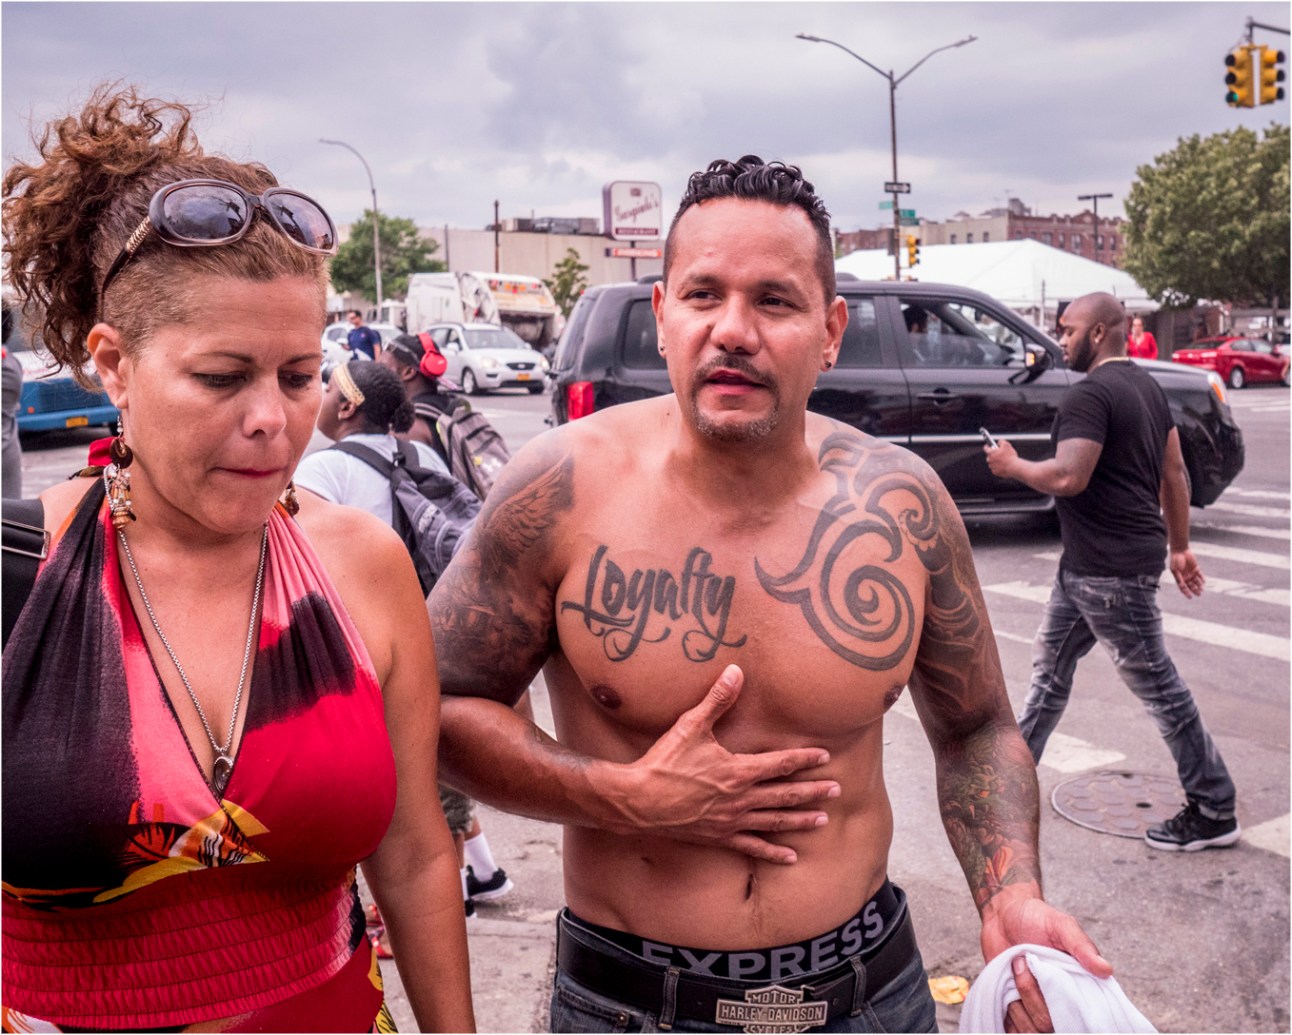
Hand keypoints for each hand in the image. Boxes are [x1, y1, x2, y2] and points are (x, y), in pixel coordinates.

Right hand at [616, 665, 839, 863]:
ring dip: (801, 820)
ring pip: (775, 821)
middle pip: (786, 794)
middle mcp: (741, 798)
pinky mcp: (719, 837)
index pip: (781, 763)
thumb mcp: (691, 725)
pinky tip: (790, 857)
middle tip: (837, 791)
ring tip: (823, 820)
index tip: (825, 756)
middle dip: (813, 791)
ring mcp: (732, 820)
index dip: (804, 758)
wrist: (639, 801)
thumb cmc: (664, 762)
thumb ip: (717, 699)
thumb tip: (736, 670)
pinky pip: (752, 847)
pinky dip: (772, 852)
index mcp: (739, 770)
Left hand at [980, 886, 1112, 1032]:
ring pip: (1029, 1027)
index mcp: (1077, 986)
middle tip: (1023, 961)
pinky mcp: (1014, 1008)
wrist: (1003, 914)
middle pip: (1048, 1023)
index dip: (1066, 1007)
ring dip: (1016, 997)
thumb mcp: (1061, 925)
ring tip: (1014, 967)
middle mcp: (1058, 1001)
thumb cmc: (1036, 918)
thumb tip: (1106, 970)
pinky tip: (1005, 986)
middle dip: (1031, 991)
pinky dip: (1006, 1012)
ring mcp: (1035, 1006)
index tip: (1051, 981)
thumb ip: (1082, 946)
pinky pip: (1012, 1028)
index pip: (1081, 1015)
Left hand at [984, 438, 1017, 478]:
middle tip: (998, 453)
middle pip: (989, 456)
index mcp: (990, 453)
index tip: (989, 445)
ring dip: (995, 461)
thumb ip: (1001, 441)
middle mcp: (989, 460)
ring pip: (992, 463)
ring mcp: (991, 467)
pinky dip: (998, 467)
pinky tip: (1002, 466)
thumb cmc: (1010, 456)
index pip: (985, 448)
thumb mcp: (1006, 445)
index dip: (987, 446)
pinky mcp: (995, 472)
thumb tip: (999, 442)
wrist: (1014, 467)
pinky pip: (995, 469)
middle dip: (993, 455)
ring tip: (1001, 460)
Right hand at [1169, 548, 1204, 598]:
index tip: (1190, 597)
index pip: (1183, 587)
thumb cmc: (1175, 560)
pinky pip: (1200, 575)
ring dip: (1199, 585)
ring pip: (1196, 581)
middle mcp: (1185, 576)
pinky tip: (1204, 582)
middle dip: (1195, 590)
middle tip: (1199, 594)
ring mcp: (1191, 572)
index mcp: (1180, 578)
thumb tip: (1181, 586)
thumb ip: (1179, 578)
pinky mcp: (1196, 568)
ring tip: (1202, 589)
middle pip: (1191, 586)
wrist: (1180, 551)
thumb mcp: (1175, 570)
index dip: (1186, 593)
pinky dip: (1202, 578)